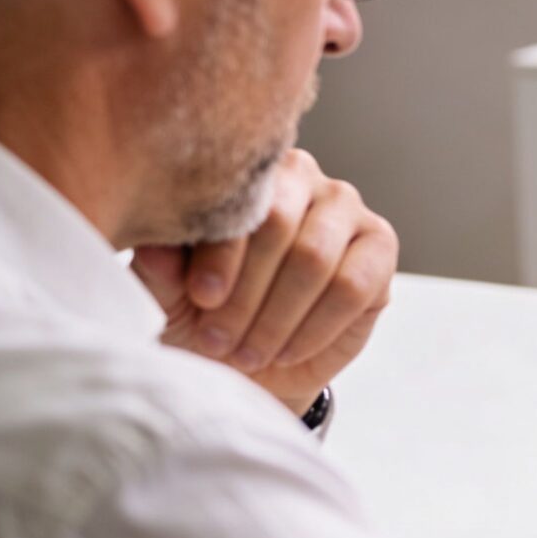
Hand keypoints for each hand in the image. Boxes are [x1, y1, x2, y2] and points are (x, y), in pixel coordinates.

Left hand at [133, 149, 397, 411]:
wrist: (248, 362)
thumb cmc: (204, 315)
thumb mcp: (167, 294)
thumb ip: (161, 266)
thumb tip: (156, 246)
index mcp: (246, 175)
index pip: (238, 203)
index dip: (220, 254)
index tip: (202, 299)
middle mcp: (302, 179)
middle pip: (280, 226)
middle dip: (246, 294)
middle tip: (218, 341)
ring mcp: (347, 211)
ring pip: (316, 258)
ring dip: (277, 318)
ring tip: (248, 353)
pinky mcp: (380, 249)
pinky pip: (353, 287)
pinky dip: (315, 329)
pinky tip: (287, 352)